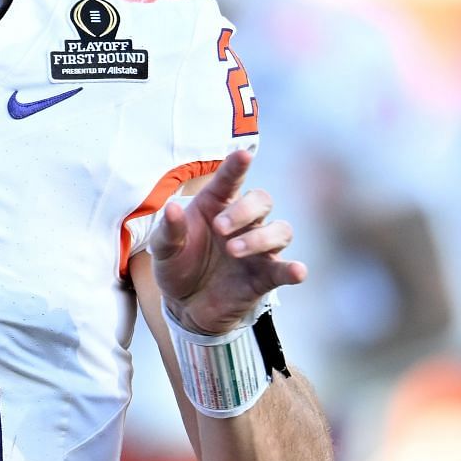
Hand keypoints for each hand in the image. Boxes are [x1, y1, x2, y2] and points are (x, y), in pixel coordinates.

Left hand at [151, 148, 305, 334]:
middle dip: (244, 210)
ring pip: (280, 230)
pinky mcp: (264, 277)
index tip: (243, 155)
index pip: (231, 180)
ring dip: (260, 238)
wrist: (184, 306)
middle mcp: (242, 223)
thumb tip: (172, 210)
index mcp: (216, 205)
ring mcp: (258, 249)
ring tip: (233, 251)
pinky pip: (284, 270)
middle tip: (220, 228)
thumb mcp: (163, 250)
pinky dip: (293, 270)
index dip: (238, 166)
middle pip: (262, 201)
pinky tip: (297, 272)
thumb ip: (169, 231)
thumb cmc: (177, 266)